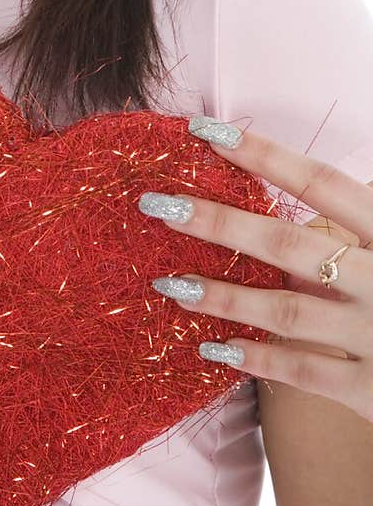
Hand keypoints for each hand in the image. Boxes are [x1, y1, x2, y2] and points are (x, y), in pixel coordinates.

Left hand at [136, 118, 372, 421]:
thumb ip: (365, 207)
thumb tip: (329, 175)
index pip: (319, 182)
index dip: (259, 154)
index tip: (201, 130)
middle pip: (288, 245)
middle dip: (216, 224)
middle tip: (155, 205)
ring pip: (285, 311)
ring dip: (220, 296)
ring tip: (164, 283)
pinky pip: (305, 375)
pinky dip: (256, 361)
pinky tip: (211, 348)